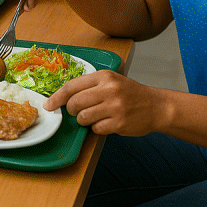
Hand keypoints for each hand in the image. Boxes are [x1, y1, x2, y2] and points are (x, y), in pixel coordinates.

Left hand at [44, 70, 165, 136]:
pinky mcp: (120, 123)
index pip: (72, 86)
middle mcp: (109, 90)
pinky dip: (97, 129)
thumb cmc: (130, 93)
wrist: (157, 106)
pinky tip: (107, 123)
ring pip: (83, 117)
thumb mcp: (111, 81)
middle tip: (78, 111)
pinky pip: (96, 129)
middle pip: (74, 103)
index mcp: (104, 76)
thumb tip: (62, 98)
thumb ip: (89, 86)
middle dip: (71, 110)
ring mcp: (115, 107)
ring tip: (95, 117)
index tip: (49, 105)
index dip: (57, 97)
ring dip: (84, 120)